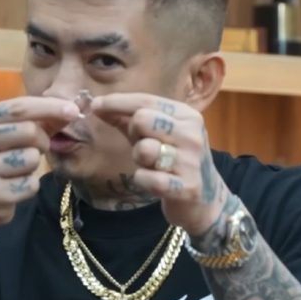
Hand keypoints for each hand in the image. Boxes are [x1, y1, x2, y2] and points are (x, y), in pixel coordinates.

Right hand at [0, 96, 78, 239]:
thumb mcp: (11, 134)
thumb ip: (39, 121)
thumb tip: (71, 110)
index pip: (19, 107)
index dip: (50, 107)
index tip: (74, 111)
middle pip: (29, 131)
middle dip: (42, 141)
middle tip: (35, 150)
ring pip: (31, 158)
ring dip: (33, 166)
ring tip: (17, 171)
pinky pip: (29, 184)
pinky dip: (29, 186)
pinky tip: (13, 188)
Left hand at [91, 93, 227, 235]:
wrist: (205, 198)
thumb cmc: (173, 160)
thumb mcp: (155, 135)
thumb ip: (128, 120)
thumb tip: (97, 105)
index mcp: (186, 116)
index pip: (146, 101)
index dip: (117, 102)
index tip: (95, 105)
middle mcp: (191, 134)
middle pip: (143, 119)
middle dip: (133, 131)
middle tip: (141, 143)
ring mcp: (190, 161)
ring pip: (144, 149)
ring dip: (139, 159)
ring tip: (151, 164)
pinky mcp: (186, 187)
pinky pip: (147, 178)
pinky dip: (142, 179)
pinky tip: (152, 181)